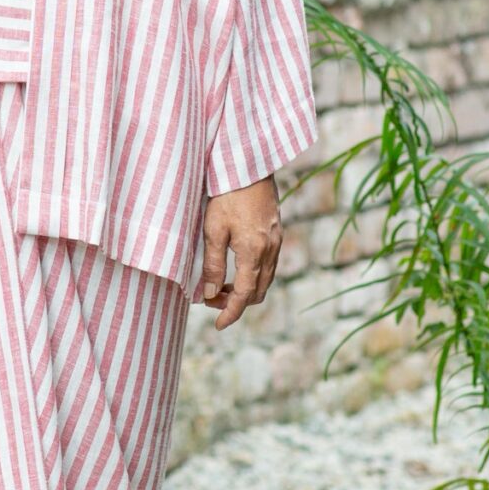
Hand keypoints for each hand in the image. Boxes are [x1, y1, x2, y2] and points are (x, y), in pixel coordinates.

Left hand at [200, 178, 281, 329]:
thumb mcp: (213, 230)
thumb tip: (211, 294)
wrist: (249, 163)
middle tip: (212, 299)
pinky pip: (269, 264)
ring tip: (221, 285)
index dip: (231, 313)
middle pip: (258, 291)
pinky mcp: (277, 231)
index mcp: (254, 252)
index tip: (218, 325)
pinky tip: (237, 266)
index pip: (245, 295)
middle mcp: (270, 249)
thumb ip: (214, 264)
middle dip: (237, 302)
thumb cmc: (227, 193)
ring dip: (246, 289)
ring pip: (265, 279)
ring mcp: (277, 240)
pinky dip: (254, 274)